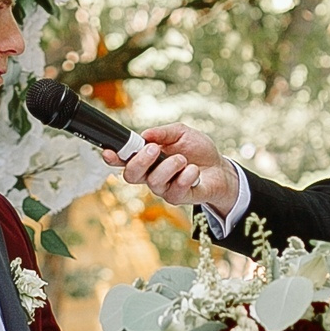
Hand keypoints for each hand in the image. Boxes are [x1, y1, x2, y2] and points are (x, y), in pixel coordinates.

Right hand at [110, 124, 238, 214]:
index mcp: (147, 158)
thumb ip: (163, 133)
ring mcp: (163, 188)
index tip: (109, 152)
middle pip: (131, 175)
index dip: (113, 157)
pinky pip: (175, 190)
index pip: (124, 160)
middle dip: (140, 160)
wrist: (220, 168)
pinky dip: (186, 176)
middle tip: (154, 149)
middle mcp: (150, 175)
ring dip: (169, 166)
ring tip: (183, 159)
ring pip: (154, 182)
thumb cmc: (197, 150)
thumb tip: (145, 135)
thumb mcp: (181, 133)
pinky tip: (194, 170)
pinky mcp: (178, 198)